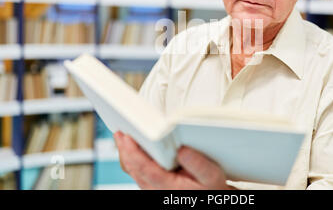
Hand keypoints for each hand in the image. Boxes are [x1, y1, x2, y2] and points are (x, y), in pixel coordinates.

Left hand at [113, 131, 234, 189]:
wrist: (211, 199)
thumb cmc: (212, 190)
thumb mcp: (212, 177)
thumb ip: (199, 165)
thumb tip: (183, 149)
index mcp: (168, 186)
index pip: (143, 169)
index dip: (132, 152)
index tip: (126, 137)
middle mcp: (157, 189)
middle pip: (133, 169)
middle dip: (125, 150)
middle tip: (119, 133)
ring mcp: (154, 189)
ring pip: (134, 171)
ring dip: (127, 154)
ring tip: (122, 137)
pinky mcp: (154, 186)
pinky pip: (139, 172)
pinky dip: (133, 158)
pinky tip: (133, 148)